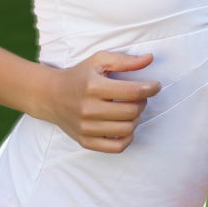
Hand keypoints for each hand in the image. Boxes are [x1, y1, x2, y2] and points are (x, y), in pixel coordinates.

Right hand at [39, 51, 161, 152]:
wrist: (51, 96)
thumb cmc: (80, 76)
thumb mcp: (99, 60)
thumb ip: (125, 60)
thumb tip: (150, 58)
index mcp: (93, 86)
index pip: (132, 91)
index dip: (150, 88)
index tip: (156, 86)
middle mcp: (89, 109)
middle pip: (132, 111)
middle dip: (143, 103)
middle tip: (140, 97)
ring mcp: (86, 127)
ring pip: (127, 129)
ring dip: (136, 119)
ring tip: (132, 110)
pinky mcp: (85, 141)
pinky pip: (116, 147)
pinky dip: (127, 138)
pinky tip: (126, 126)